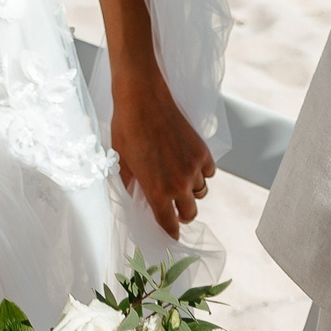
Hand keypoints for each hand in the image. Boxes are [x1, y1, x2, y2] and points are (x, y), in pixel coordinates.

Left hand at [111, 67, 215, 236]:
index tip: (170, 232)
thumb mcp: (121, 162)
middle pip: (189, 213)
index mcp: (157, 192)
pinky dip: (201, 172)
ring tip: (179, 179)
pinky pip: (209, 172)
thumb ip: (131, 185)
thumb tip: (136, 197)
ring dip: (191, 191)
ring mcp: (193, 168)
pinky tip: (188, 163)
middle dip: (182, 213)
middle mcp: (179, 185)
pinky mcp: (203, 152)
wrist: (142, 98)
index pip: (169, 224)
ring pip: (200, 192)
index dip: (169, 231)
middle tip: (175, 207)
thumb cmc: (126, 128)